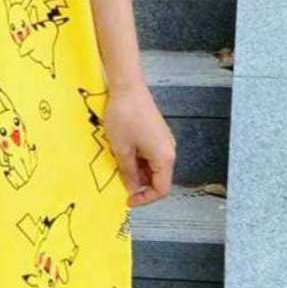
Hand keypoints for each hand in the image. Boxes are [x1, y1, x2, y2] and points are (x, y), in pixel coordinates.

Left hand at [103, 82, 176, 206]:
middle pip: (158, 178)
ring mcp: (163, 140)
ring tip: (118, 164)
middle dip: (139, 183)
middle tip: (120, 181)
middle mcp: (169, 150)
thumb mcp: (122, 150)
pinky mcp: (156, 133)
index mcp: (164, 157)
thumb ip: (128, 173)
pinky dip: (137, 158)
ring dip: (136, 170)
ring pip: (152, 166)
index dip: (145, 198)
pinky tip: (122, 152)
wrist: (127, 87)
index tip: (128, 200)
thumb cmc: (125, 116)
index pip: (162, 189)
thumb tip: (132, 188)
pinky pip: (149, 154)